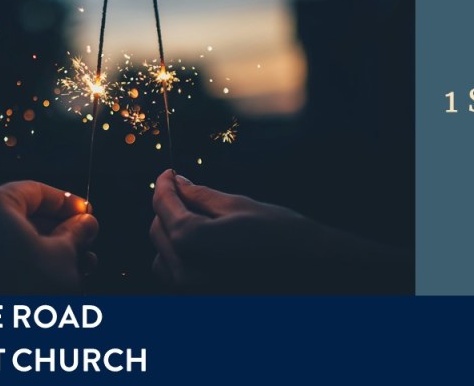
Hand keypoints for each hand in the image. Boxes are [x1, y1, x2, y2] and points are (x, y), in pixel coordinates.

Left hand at [0, 181, 98, 292]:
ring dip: (44, 247)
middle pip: (20, 215)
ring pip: (9, 238)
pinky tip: (51, 274)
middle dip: (57, 228)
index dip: (66, 201)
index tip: (86, 212)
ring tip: (77, 262)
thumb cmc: (27, 291)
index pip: (34, 190)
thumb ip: (76, 232)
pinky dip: (22, 260)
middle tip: (84, 238)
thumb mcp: (64, 255)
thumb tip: (86, 223)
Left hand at [150, 169, 410, 292]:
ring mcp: (192, 293)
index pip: (164, 206)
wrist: (315, 273)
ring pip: (162, 255)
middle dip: (167, 208)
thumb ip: (201, 196)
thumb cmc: (282, 236)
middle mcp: (185, 272)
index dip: (164, 184)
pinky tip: (203, 244)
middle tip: (184, 189)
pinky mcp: (203, 301)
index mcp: (192, 241)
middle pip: (158, 231)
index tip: (168, 172)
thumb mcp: (239, 206)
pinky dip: (181, 257)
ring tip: (196, 218)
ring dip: (172, 234)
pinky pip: (177, 276)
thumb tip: (179, 183)